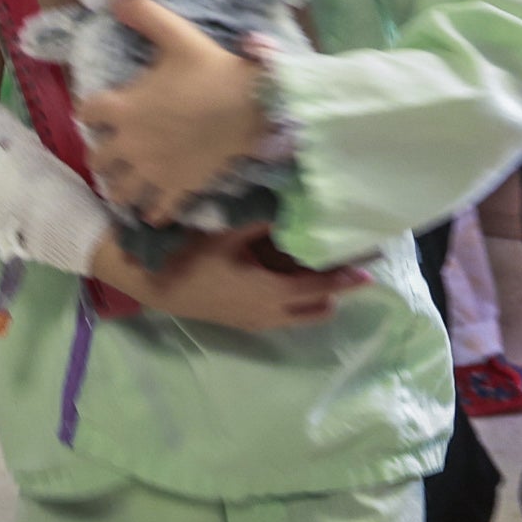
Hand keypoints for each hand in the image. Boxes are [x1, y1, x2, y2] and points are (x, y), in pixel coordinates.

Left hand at [78, 0, 266, 227]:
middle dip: (100, 153)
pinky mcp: (178, 188)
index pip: (86, 113)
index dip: (90, 110)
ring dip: (119, 186)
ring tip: (126, 179)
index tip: (99, 110)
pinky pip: (156, 210)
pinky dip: (151, 211)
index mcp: (123, 108)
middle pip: (96, 159)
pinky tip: (152, 209)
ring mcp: (153, 171)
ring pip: (120, 191)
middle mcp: (130, 144)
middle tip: (111, 147)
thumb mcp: (176, 34)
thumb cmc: (209, 68)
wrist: (250, 104)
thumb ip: (144, 15)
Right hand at [123, 222, 366, 329]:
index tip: (368, 272)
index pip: (318, 289)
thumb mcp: (227, 234)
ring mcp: (254, 321)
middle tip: (352, 270)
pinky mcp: (243, 320)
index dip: (344, 280)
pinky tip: (292, 279)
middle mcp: (268, 315)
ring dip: (315, 298)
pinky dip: (296, 301)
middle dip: (334, 291)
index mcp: (269, 294)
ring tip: (329, 275)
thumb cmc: (191, 259)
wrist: (154, 287)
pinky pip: (281, 315)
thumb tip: (293, 199)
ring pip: (298, 315)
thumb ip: (262, 218)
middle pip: (314, 308)